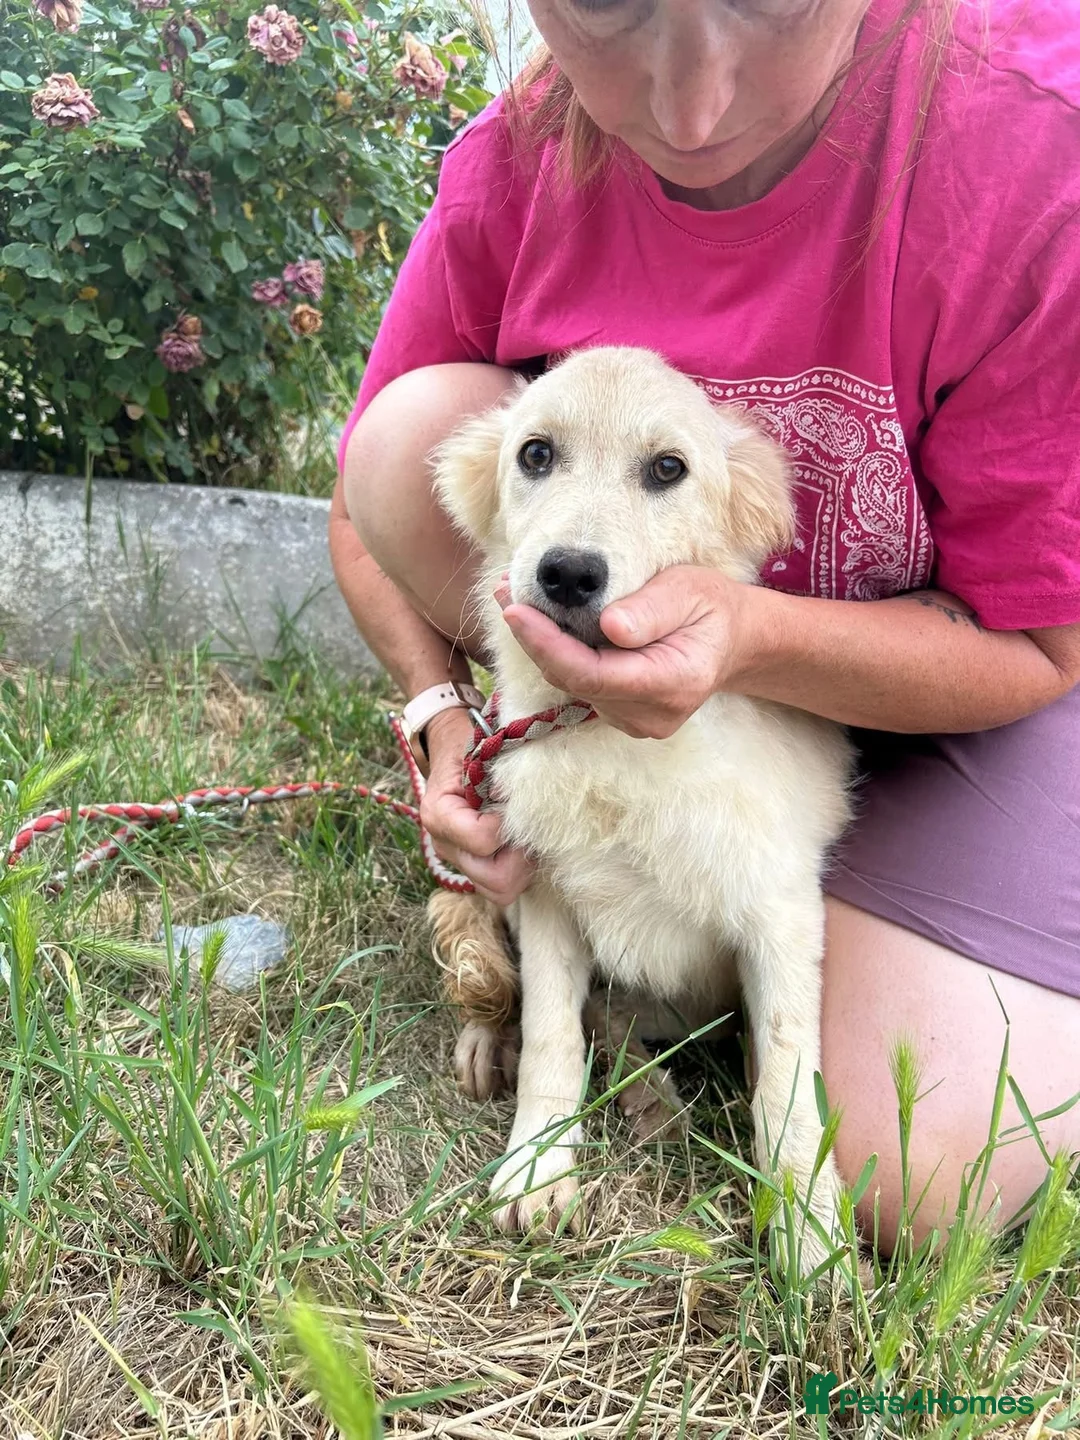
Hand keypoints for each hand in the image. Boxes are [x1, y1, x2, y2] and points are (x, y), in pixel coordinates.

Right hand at [419, 707, 536, 905]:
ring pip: (500, 891)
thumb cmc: (467, 744)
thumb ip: (499, 774)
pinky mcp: (474, 867)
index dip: (507, 825)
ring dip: (521, 867)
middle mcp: (444, 846)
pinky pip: (501, 886)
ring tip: (527, 836)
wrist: (451, 747)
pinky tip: (521, 843)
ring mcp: (459, 861)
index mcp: (439, 815)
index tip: (511, 802)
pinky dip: (518, 869)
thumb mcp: (481, 748)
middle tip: (530, 829)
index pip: (484, 840)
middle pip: (495, 881)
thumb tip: (518, 799)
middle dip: (520, 858)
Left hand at [496, 566, 761, 738]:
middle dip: (534, 639)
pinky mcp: (623, 715)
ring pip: (572, 684)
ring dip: (540, 645)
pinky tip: (541, 622)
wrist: (731, 640)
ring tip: (516, 598)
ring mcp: (637, 722)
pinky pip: (580, 685)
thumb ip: (651, 610)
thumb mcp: (689, 591)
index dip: (548, 645)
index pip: (594, 674)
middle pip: (575, 681)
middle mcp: (652, 715)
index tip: (516, 611)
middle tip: (505, 592)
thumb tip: (609, 627)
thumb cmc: (710, 608)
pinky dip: (556, 654)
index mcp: (673, 683)